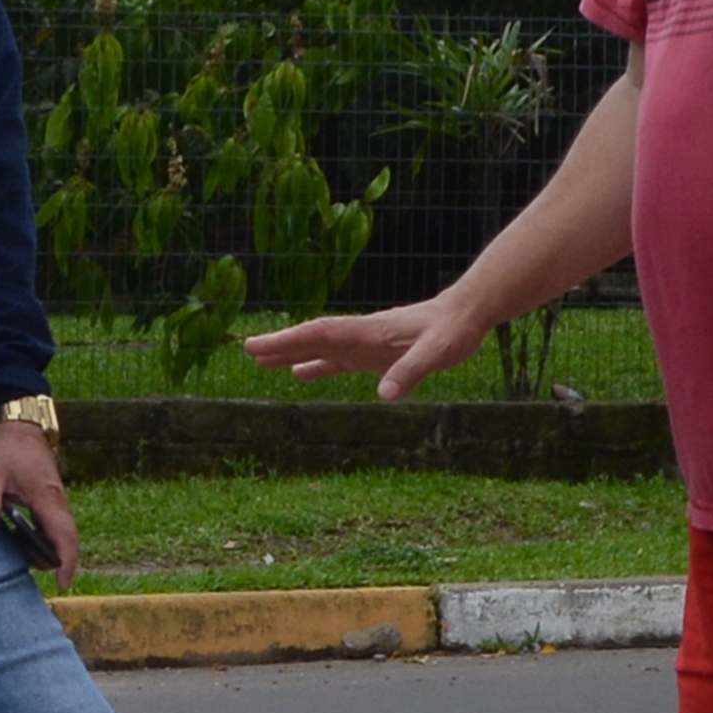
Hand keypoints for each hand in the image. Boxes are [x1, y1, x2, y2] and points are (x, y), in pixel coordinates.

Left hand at [0, 419, 78, 576]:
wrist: (19, 423)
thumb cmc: (6, 446)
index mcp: (45, 497)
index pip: (64, 536)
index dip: (66, 562)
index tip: (62, 583)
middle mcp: (56, 501)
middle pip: (66, 540)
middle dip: (53, 560)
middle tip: (25, 565)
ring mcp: (55, 499)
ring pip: (60, 533)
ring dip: (45, 548)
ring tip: (17, 549)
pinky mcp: (49, 497)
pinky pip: (53, 524)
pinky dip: (42, 536)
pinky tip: (19, 535)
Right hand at [244, 296, 483, 401]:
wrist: (465, 315)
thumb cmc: (452, 331)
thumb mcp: (437, 352)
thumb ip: (410, 372)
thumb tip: (384, 397)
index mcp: (368, 332)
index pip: (319, 333)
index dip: (287, 340)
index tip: (258, 345)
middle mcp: (361, 335)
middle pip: (313, 338)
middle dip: (280, 344)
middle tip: (247, 350)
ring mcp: (366, 344)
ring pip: (321, 348)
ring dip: (293, 354)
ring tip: (262, 363)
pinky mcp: (375, 353)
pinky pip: (338, 360)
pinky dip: (317, 366)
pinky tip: (300, 375)